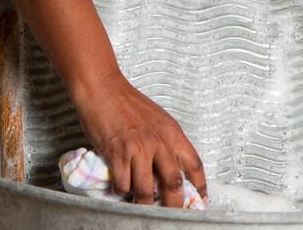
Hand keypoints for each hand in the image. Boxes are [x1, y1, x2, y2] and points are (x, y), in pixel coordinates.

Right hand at [71, 70, 206, 207]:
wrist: (103, 89)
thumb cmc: (127, 102)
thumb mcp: (156, 119)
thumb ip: (165, 142)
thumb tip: (170, 169)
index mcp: (172, 132)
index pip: (194, 164)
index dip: (199, 187)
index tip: (199, 201)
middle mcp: (158, 142)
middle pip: (174, 185)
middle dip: (174, 205)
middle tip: (170, 213)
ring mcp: (138, 149)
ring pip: (146, 192)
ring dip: (143, 203)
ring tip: (140, 203)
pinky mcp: (118, 155)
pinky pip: (124, 185)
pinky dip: (122, 190)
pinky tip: (120, 184)